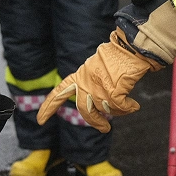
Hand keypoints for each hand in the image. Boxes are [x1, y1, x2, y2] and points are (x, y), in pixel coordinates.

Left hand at [37, 29, 163, 132]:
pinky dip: (129, 108)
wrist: (130, 46)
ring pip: (106, 110)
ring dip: (119, 111)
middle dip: (95, 122)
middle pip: (84, 110)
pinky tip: (134, 105)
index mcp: (81, 75)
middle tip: (105, 128)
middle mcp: (86, 82)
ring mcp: (99, 87)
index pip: (60, 92)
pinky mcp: (113, 90)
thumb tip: (102, 107)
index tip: (40, 120)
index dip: (49, 107)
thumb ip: (93, 84)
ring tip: (129, 106)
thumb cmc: (118, 56)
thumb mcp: (97, 67)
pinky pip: (121, 107)